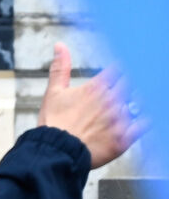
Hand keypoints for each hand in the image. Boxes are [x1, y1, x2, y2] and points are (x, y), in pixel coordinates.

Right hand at [38, 42, 145, 169]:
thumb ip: (60, 68)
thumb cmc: (52, 124)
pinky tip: (143, 118)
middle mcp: (112, 100)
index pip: (120, 68)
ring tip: (129, 105)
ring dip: (137, 100)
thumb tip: (60, 45)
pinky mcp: (124, 138)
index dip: (122, 68)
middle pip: (133, 82)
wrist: (53, 153)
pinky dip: (146, 119)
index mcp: (97, 87)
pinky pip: (145, 124)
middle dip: (130, 84)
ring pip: (140, 101)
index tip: (121, 71)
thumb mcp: (53, 93)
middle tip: (125, 89)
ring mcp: (120, 119)